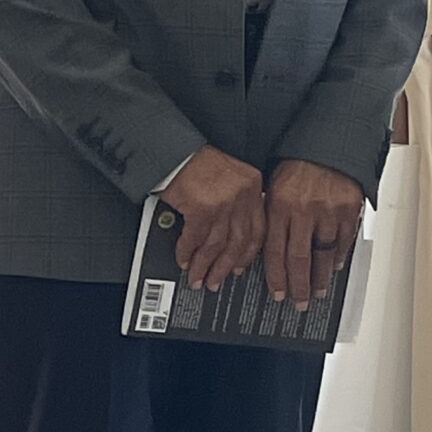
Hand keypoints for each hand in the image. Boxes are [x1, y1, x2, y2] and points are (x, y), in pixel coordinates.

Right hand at [162, 148, 265, 293]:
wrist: (174, 149)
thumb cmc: (197, 162)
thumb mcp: (229, 179)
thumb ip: (236, 204)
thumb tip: (231, 240)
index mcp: (252, 188)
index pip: (257, 230)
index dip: (247, 255)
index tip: (239, 269)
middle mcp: (242, 195)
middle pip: (238, 242)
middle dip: (224, 267)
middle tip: (216, 281)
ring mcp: (223, 202)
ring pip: (216, 245)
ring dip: (204, 265)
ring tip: (197, 277)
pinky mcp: (201, 207)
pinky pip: (194, 239)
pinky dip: (187, 253)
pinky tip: (183, 260)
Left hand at [264, 160, 364, 309]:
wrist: (329, 140)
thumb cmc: (299, 161)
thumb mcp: (274, 185)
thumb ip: (271, 216)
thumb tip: (267, 248)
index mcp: (279, 205)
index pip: (275, 251)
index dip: (276, 277)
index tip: (278, 293)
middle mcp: (302, 210)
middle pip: (299, 259)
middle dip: (298, 286)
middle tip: (299, 302)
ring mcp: (327, 211)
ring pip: (322, 255)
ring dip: (320, 278)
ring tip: (318, 291)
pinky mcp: (348, 209)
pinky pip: (343, 241)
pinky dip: (338, 257)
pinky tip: (334, 267)